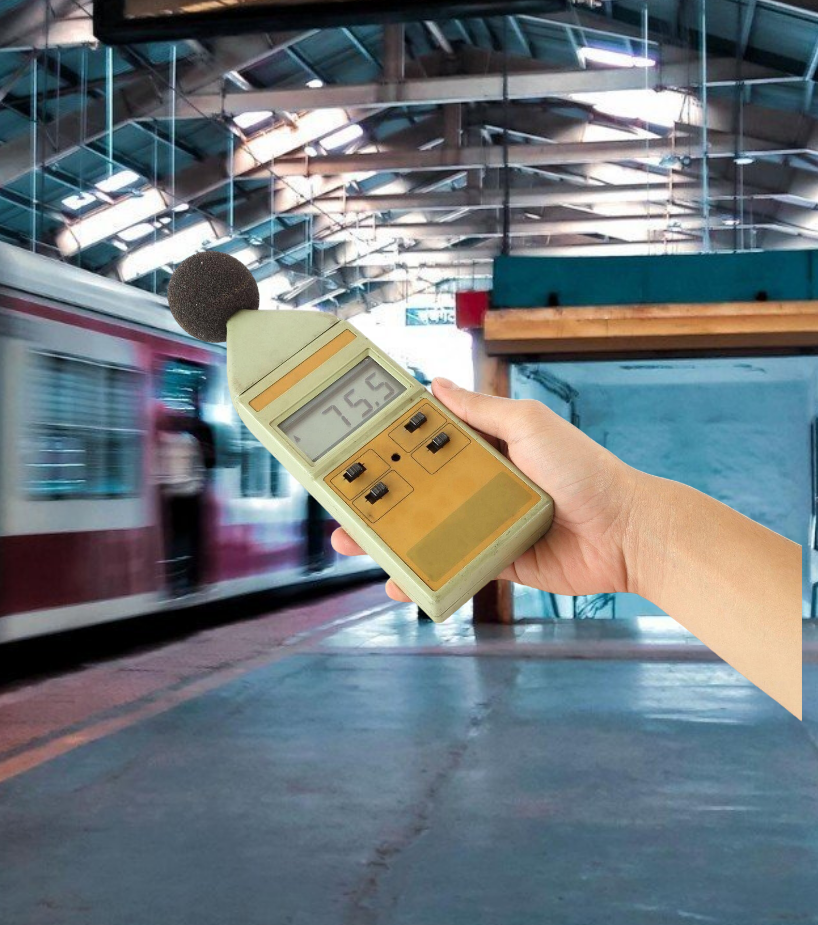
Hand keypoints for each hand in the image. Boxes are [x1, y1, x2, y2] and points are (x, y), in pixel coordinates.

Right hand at [331, 378, 652, 603]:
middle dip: (374, 497)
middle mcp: (481, 486)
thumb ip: (482, 410)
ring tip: (351, 543)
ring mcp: (486, 525)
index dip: (389, 446)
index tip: (352, 448)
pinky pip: (452, 568)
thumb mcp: (531, 425)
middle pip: (415, 491)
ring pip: (425, 532)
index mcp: (486, 449)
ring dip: (386, 539)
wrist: (629, 533)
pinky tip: (397, 582)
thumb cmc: (587, 472)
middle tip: (339, 503)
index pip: (426, 444)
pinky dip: (423, 577)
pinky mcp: (497, 561)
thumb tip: (436, 385)